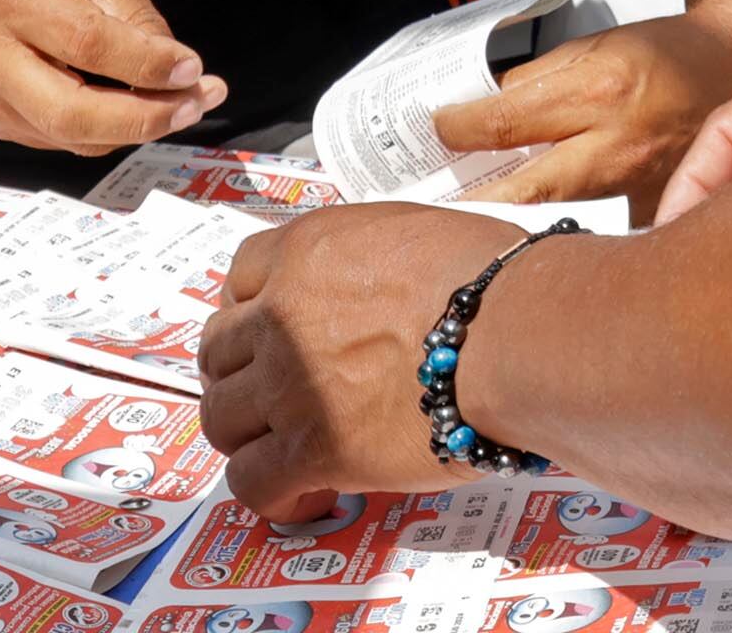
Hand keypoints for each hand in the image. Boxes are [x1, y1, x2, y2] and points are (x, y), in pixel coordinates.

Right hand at [0, 0, 227, 154]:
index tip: (193, 67)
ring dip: (135, 129)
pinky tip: (141, 107)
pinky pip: (61, 138)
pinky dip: (108, 131)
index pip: (87, 44)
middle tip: (195, 104)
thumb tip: (180, 72)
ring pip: (70, 135)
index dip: (145, 63)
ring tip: (187, 103)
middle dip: (142, 119)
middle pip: (70, 113)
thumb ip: (136, 15)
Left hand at [199, 200, 517, 519]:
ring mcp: (289, 384)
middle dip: (240, 374)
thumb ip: (373, 262)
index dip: (251, 307)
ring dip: (249, 436)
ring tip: (285, 450)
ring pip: (221, 419)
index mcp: (310, 250)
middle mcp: (283, 313)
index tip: (269, 329)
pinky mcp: (311, 450)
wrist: (514, 335)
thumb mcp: (419, 235)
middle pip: (217, 350)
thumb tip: (383, 294)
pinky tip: (307, 493)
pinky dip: (271, 494)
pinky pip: (251, 482)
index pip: (242, 274)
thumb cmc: (494, 281)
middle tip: (275, 396)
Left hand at [434, 10, 731, 219]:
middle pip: (524, 189)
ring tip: (475, 220)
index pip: (507, 123)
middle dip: (470, 199)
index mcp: (600, 90)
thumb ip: (540, 81)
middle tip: (430, 206)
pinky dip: (569, 234)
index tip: (435, 133)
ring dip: (514, 219)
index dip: (459, 131)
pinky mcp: (657, 213)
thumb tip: (485, 116)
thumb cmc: (669, 51)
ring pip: (559, 217)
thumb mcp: (597, 44)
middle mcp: (620, 144)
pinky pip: (601, 230)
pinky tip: (544, 237)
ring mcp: (642, 187)